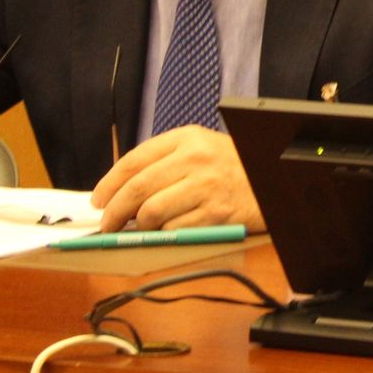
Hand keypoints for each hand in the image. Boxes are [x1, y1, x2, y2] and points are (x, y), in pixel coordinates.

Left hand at [90, 126, 264, 232]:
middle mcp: (198, 159)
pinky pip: (174, 230)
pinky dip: (166, 234)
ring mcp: (208, 186)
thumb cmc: (230, 168)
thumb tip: (116, 192)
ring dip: (140, 226)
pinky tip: (170, 229)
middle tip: (107, 224)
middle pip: (137, 188)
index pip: (134, 160)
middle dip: (114, 211)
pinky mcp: (217, 213)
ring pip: (151, 212)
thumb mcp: (200, 149)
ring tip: (141, 227)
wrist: (274, 180)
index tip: (98, 200)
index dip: (108, 183)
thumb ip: (163, 162)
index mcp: (188, 138)